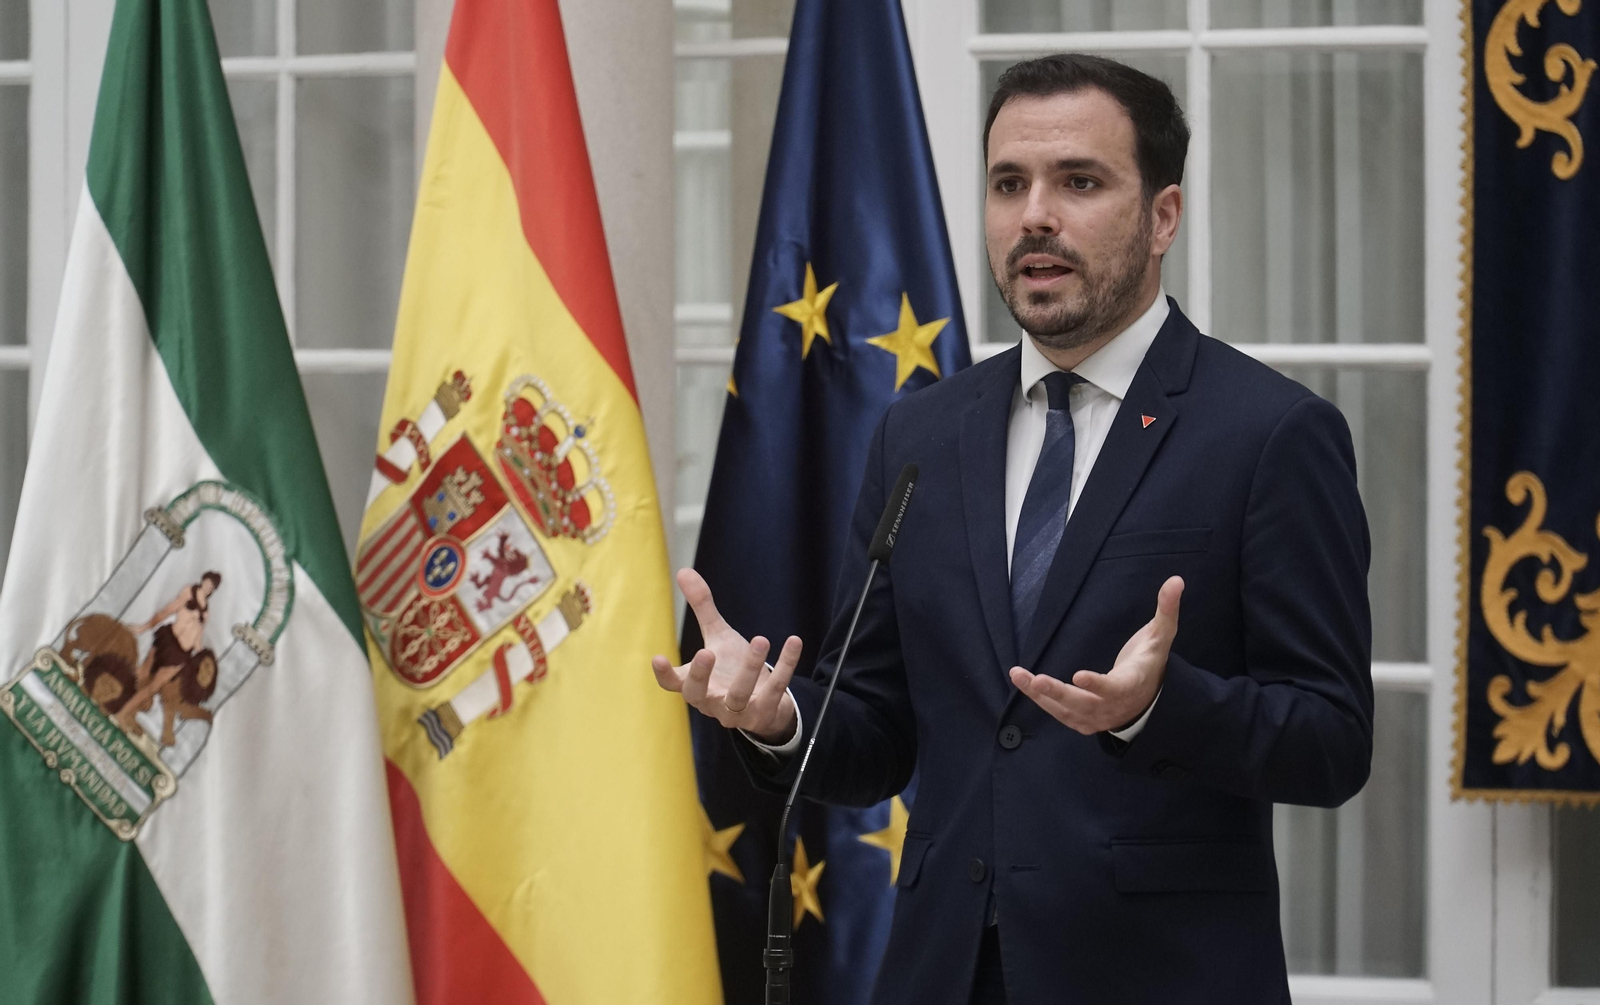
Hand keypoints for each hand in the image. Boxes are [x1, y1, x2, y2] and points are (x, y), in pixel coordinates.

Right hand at [651, 568, 802, 744]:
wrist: (765, 702)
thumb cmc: (733, 668)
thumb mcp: (718, 636)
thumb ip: (702, 608)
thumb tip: (683, 571)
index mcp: (695, 684)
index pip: (673, 684)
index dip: (664, 674)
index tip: (658, 658)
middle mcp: (711, 701)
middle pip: (698, 694)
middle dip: (701, 675)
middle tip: (706, 652)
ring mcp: (736, 712)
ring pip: (739, 695)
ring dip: (750, 668)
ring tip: (760, 640)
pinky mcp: (763, 714)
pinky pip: (775, 689)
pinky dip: (786, 666)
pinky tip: (793, 641)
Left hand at [1009, 576, 1182, 735]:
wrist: (1149, 700)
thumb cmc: (1150, 662)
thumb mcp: (1161, 636)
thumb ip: (1166, 609)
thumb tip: (1176, 580)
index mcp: (1131, 684)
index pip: (1114, 687)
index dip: (1097, 685)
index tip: (1078, 676)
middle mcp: (1113, 706)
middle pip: (1083, 703)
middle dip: (1057, 693)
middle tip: (1036, 679)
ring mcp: (1097, 717)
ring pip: (1066, 710)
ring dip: (1040, 695)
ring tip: (1018, 675)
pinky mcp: (1084, 721)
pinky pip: (1060, 713)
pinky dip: (1041, 701)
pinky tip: (1024, 684)